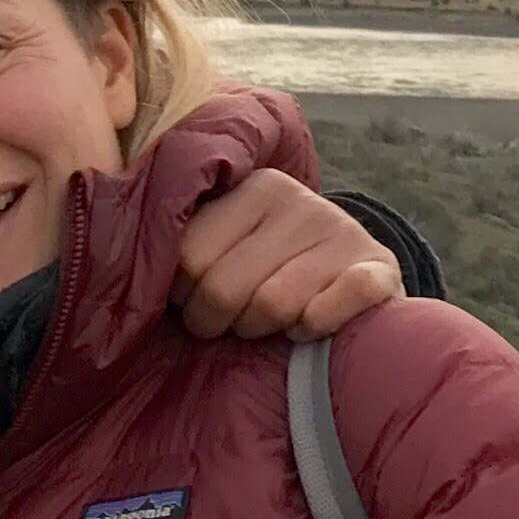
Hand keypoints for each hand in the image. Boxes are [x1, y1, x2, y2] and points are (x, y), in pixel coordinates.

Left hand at [177, 168, 402, 341]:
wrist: (362, 282)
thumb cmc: (275, 272)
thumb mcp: (234, 245)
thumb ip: (191, 250)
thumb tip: (139, 275)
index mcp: (256, 188)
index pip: (187, 257)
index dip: (184, 296)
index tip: (197, 300)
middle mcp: (302, 201)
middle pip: (223, 288)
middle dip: (219, 322)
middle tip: (232, 322)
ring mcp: (344, 233)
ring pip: (273, 305)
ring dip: (264, 330)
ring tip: (270, 325)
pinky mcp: (380, 270)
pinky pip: (330, 307)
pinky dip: (313, 327)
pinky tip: (307, 328)